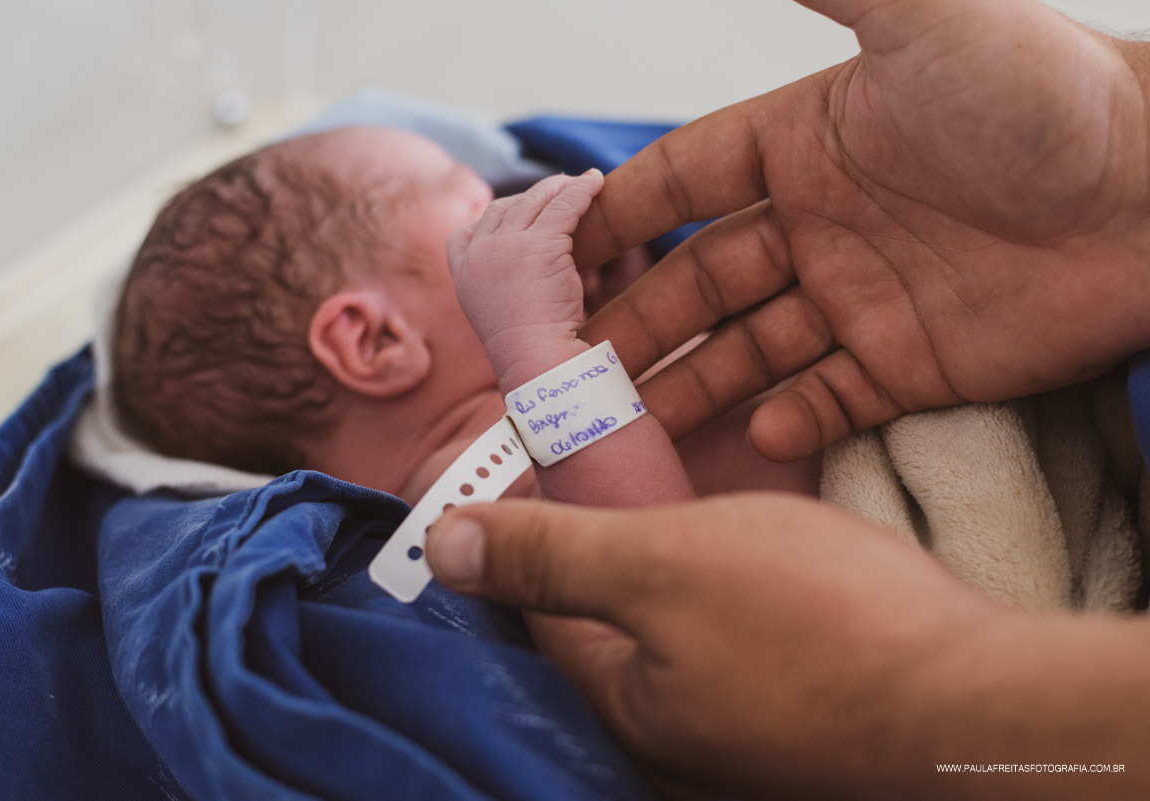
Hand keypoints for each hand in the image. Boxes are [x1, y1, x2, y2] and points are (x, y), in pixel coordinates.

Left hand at [424, 494, 1008, 797]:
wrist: (979, 704)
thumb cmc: (817, 625)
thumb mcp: (664, 566)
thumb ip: (553, 555)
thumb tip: (442, 547)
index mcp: (620, 701)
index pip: (537, 610)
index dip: (525, 531)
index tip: (533, 468)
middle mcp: (668, 735)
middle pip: (602, 629)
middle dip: (592, 554)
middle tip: (606, 479)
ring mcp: (737, 733)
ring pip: (670, 639)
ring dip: (662, 575)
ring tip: (678, 508)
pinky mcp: (798, 717)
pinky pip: (731, 649)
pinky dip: (720, 600)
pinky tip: (751, 568)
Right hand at [448, 170, 604, 387]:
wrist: (534, 360)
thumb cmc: (526, 349)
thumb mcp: (497, 314)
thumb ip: (499, 287)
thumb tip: (522, 275)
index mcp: (463, 273)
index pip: (465, 232)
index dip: (491, 219)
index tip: (513, 214)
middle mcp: (479, 253)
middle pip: (504, 208)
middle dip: (532, 196)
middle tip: (558, 189)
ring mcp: (507, 245)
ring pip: (535, 202)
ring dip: (559, 188)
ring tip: (581, 182)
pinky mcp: (540, 244)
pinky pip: (564, 206)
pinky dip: (581, 190)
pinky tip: (596, 182)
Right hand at [573, 0, 1149, 460]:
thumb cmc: (1045, 101)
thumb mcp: (926, 22)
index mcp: (805, 146)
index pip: (687, 182)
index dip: (623, 215)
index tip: (564, 256)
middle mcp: (822, 226)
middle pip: (702, 280)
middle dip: (639, 321)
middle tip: (579, 367)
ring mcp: (863, 300)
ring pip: (751, 351)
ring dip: (694, 383)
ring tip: (634, 422)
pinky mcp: (911, 366)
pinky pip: (830, 399)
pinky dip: (792, 420)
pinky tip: (758, 433)